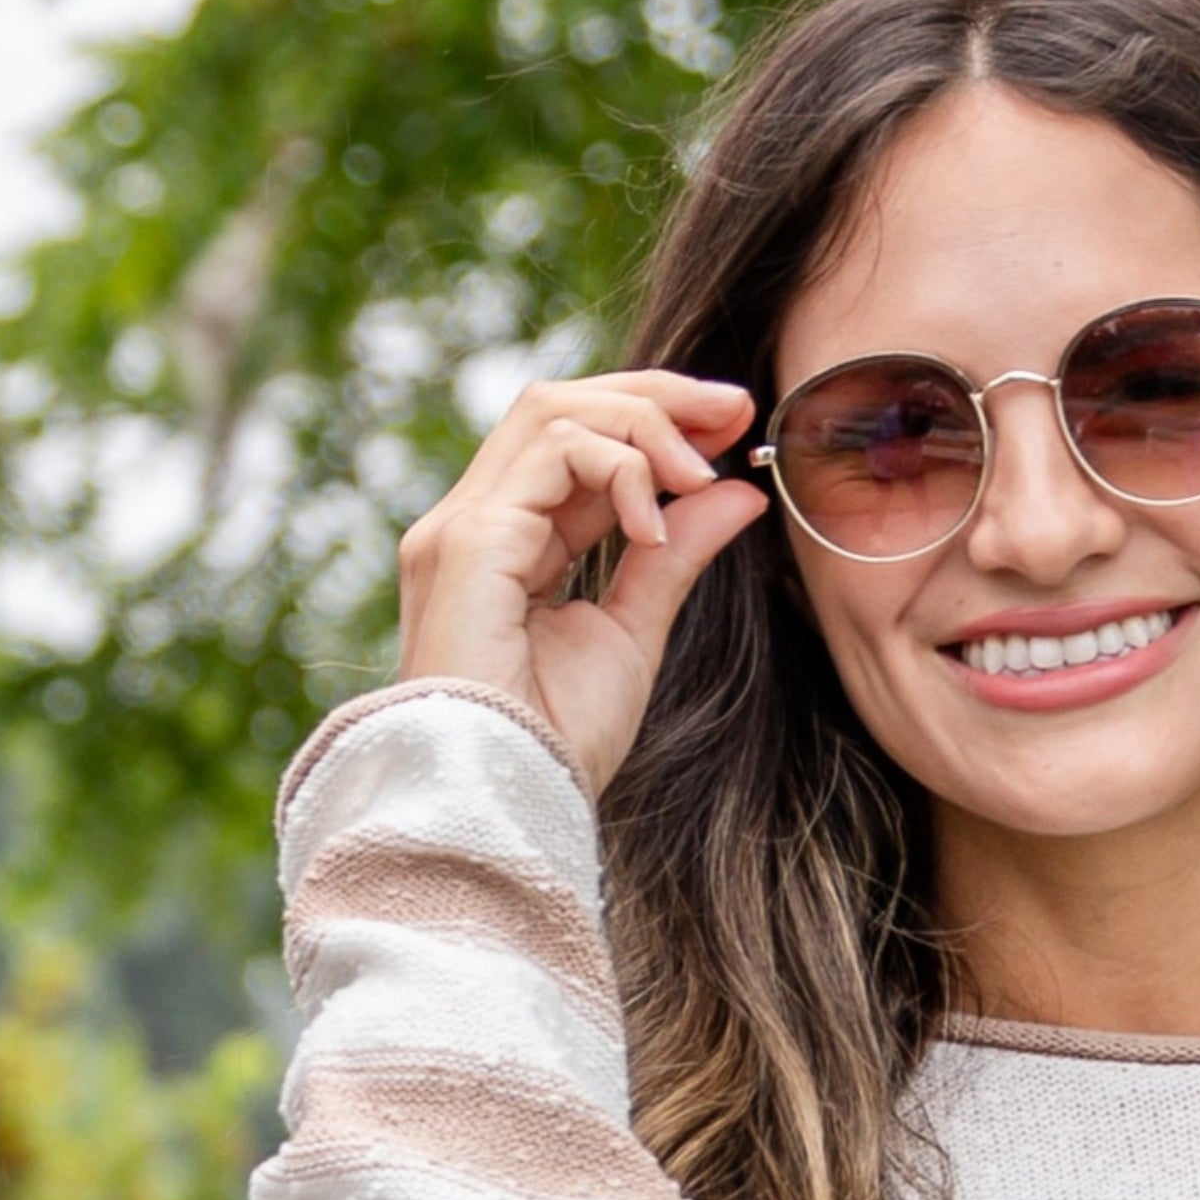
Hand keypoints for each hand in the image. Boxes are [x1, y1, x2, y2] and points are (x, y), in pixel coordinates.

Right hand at [396, 368, 770, 799]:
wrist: (509, 804)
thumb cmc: (558, 743)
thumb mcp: (635, 633)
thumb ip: (676, 555)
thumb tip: (738, 493)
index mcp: (505, 543)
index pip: (574, 442)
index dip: (655, 419)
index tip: (733, 426)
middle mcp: (472, 523)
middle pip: (560, 404)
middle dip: (656, 395)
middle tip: (735, 411)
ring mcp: (461, 528)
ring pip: (554, 411)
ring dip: (644, 425)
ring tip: (701, 473)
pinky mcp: (467, 542)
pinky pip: (551, 452)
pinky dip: (619, 467)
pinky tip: (654, 523)